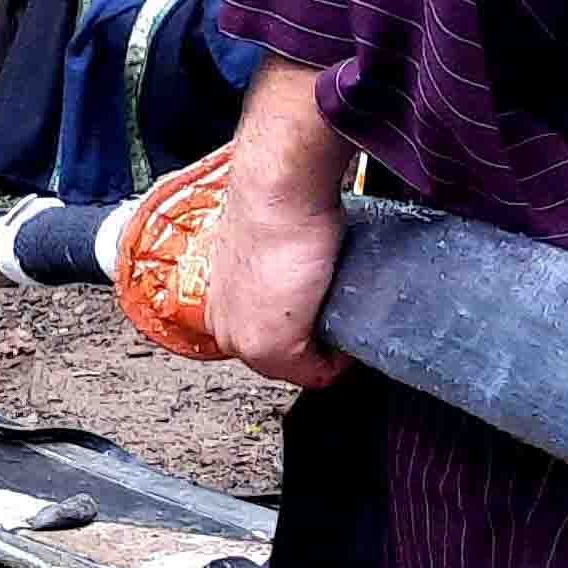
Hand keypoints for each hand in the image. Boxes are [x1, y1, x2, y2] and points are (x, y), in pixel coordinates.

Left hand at [207, 62, 352, 388]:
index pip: (267, 341)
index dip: (305, 335)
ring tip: (344, 320)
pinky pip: (317, 374)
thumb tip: (307, 286)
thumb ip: (279, 279)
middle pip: (283, 360)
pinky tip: (346, 329)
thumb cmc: (279, 207)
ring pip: (299, 368)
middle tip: (342, 322)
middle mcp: (224, 328)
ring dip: (328, 351)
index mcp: (221, 306)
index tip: (327, 322)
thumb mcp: (273, 251)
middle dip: (317, 346)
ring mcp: (244, 341)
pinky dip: (340, 360)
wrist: (278, 194)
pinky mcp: (271, 346)